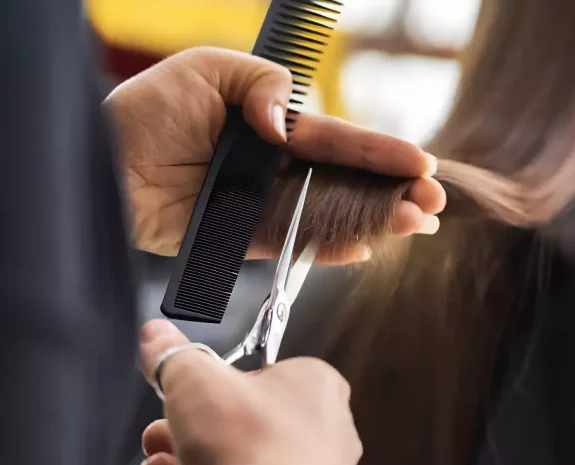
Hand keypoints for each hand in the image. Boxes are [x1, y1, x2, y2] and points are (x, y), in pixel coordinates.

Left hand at [105, 46, 445, 262]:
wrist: (104, 164)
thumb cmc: (146, 110)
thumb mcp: (205, 69)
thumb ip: (259, 83)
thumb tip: (286, 127)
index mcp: (274, 124)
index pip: (338, 141)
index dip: (380, 152)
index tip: (422, 164)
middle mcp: (276, 166)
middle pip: (346, 181)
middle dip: (393, 191)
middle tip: (433, 204)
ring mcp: (263, 203)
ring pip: (329, 214)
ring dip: (374, 221)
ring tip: (415, 226)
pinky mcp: (243, 236)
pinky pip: (293, 244)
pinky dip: (328, 248)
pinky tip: (366, 248)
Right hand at [138, 319, 360, 464]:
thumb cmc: (250, 443)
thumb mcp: (195, 380)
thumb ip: (173, 354)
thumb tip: (156, 336)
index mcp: (316, 382)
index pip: (263, 370)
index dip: (220, 380)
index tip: (190, 387)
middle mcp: (324, 427)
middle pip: (245, 417)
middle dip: (195, 424)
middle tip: (167, 426)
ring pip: (242, 456)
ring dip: (191, 457)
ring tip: (160, 462)